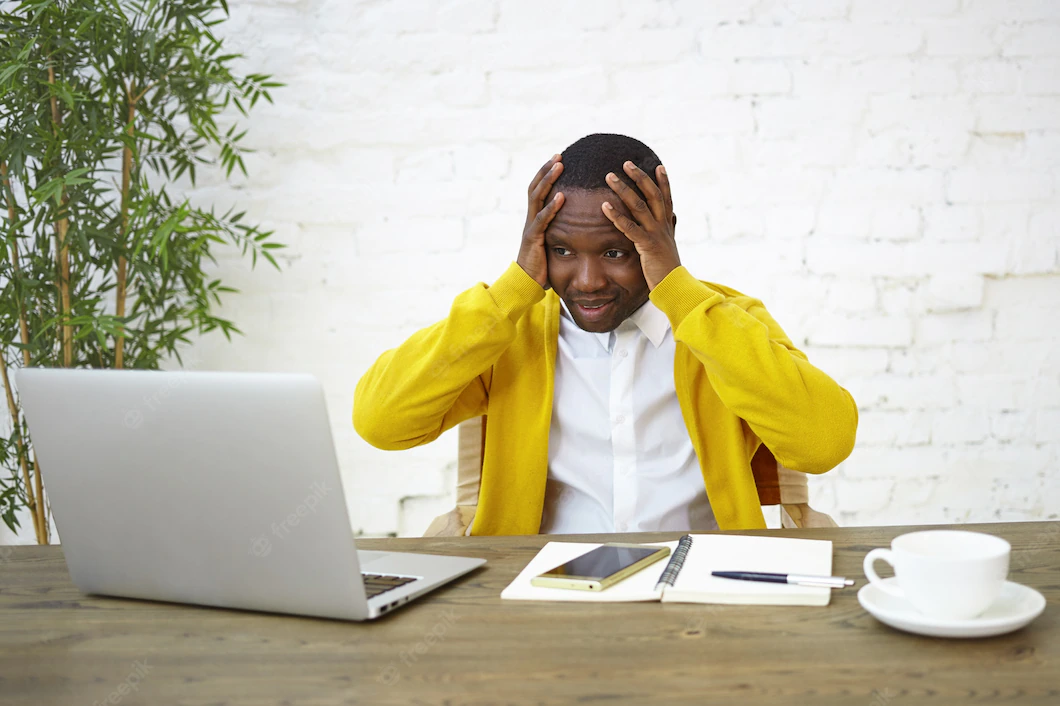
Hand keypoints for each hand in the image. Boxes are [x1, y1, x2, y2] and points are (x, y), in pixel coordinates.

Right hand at [517, 154, 564, 288]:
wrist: (527, 283)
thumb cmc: (542, 264)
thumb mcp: (553, 242)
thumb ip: (560, 229)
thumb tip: (577, 222)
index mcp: (535, 218)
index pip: (539, 190)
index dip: (546, 174)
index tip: (559, 159)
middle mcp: (530, 219)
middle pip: (535, 188)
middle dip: (546, 170)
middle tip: (559, 155)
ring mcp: (531, 227)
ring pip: (537, 198)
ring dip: (548, 180)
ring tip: (559, 166)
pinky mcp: (533, 239)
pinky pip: (542, 220)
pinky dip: (551, 207)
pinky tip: (561, 197)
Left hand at [601, 161, 679, 290]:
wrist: (674, 286)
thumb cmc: (666, 268)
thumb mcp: (668, 245)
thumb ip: (667, 229)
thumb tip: (672, 217)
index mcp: (667, 225)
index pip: (666, 198)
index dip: (664, 181)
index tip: (658, 166)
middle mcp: (662, 225)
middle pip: (652, 194)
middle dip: (640, 177)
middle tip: (626, 163)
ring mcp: (656, 234)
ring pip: (639, 206)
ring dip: (623, 189)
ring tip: (610, 176)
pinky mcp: (647, 245)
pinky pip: (630, 227)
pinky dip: (617, 216)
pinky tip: (604, 206)